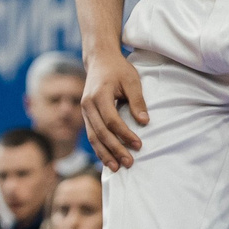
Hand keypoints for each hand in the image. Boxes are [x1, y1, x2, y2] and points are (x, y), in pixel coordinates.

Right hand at [81, 45, 149, 167]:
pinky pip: (91, 135)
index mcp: (99, 95)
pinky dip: (99, 148)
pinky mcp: (86, 115)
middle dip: (115, 149)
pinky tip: (107, 159)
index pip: (111, 120)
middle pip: (100, 132)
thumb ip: (137, 101)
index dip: (125, 134)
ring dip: (104, 154)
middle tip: (129, 163)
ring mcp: (84, 111)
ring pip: (93, 137)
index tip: (139, 144)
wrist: (99, 60)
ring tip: (116, 168)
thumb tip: (144, 122)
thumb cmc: (118, 69)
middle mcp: (87, 105)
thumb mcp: (132, 80)